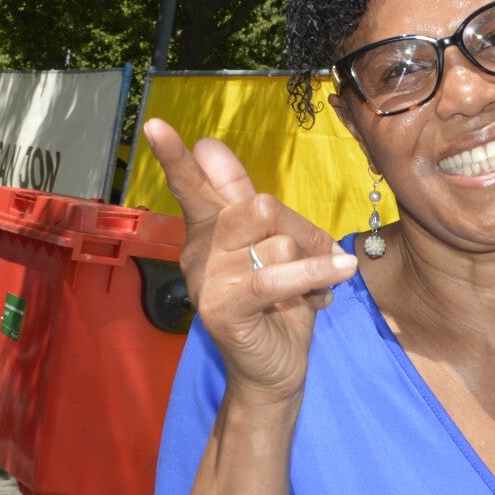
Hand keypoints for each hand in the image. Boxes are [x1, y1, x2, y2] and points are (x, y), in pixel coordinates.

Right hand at [145, 118, 356, 407]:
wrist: (275, 370)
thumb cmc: (277, 304)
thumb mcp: (269, 244)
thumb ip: (247, 199)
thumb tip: (212, 146)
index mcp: (208, 228)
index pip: (190, 182)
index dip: (174, 154)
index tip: (155, 124)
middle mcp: (199, 249)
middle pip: (259, 205)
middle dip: (302, 230)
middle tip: (319, 254)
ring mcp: (206, 279)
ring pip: (276, 241)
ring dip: (312, 264)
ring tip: (314, 289)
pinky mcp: (222, 307)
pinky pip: (276, 276)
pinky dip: (316, 274)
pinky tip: (340, 275)